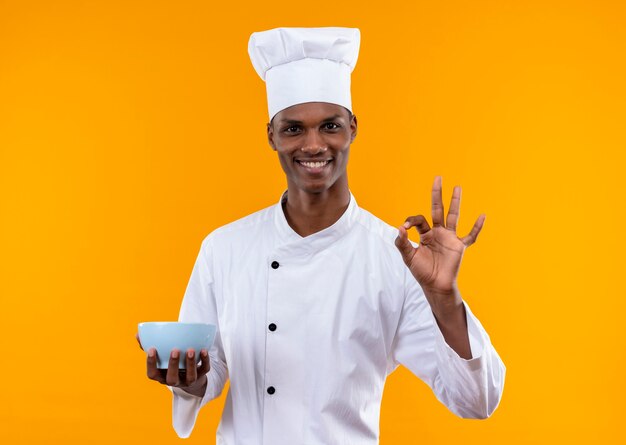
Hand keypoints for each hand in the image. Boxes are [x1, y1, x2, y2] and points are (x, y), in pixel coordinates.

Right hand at [136, 333, 209, 395]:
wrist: (190, 374)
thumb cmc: (170, 362)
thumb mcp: (159, 356)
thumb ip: (148, 346)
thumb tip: (138, 334)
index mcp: (161, 376)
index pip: (152, 374)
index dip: (151, 363)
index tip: (152, 349)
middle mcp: (174, 381)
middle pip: (172, 379)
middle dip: (173, 365)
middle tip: (174, 350)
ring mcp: (188, 380)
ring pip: (189, 377)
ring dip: (190, 364)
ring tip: (190, 350)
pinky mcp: (201, 375)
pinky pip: (204, 370)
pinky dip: (205, 360)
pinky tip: (203, 350)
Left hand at [394, 176, 484, 317]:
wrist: (435, 286)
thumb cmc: (422, 272)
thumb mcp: (408, 257)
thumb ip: (402, 243)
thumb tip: (399, 228)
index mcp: (425, 234)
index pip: (419, 220)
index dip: (411, 221)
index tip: (405, 228)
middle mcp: (438, 233)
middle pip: (437, 209)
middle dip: (437, 194)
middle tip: (438, 178)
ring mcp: (450, 238)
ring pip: (453, 216)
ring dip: (455, 202)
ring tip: (458, 187)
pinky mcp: (459, 246)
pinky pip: (470, 236)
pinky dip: (477, 228)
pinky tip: (483, 216)